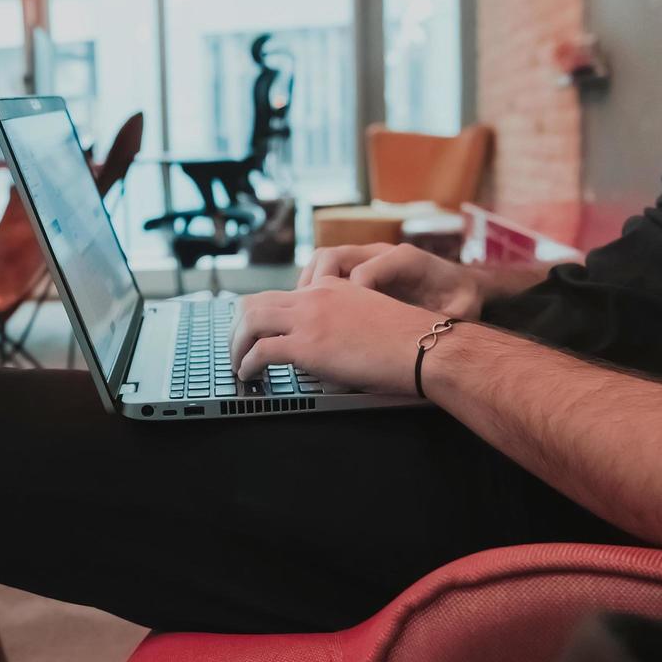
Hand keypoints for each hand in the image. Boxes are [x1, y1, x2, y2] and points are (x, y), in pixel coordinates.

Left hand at [231, 277, 446, 393]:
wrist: (425, 347)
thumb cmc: (409, 340)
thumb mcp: (368, 314)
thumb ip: (342, 318)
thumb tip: (326, 342)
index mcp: (331, 286)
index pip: (282, 293)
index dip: (262, 314)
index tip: (256, 332)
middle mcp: (314, 296)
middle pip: (255, 302)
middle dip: (238, 328)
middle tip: (237, 349)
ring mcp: (308, 318)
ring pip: (250, 321)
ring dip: (236, 344)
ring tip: (237, 364)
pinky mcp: (307, 344)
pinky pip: (261, 351)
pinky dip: (247, 363)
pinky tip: (249, 375)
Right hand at [296, 243, 483, 319]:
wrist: (462, 284)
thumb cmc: (459, 298)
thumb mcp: (461, 310)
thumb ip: (445, 317)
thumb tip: (428, 330)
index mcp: (407, 260)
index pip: (364, 272)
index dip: (350, 294)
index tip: (345, 319)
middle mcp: (382, 253)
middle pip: (335, 256)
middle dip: (317, 284)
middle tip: (308, 313)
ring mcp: (367, 257)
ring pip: (325, 259)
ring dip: (309, 283)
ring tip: (302, 311)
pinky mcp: (359, 267)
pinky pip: (327, 269)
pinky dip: (314, 287)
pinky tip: (313, 311)